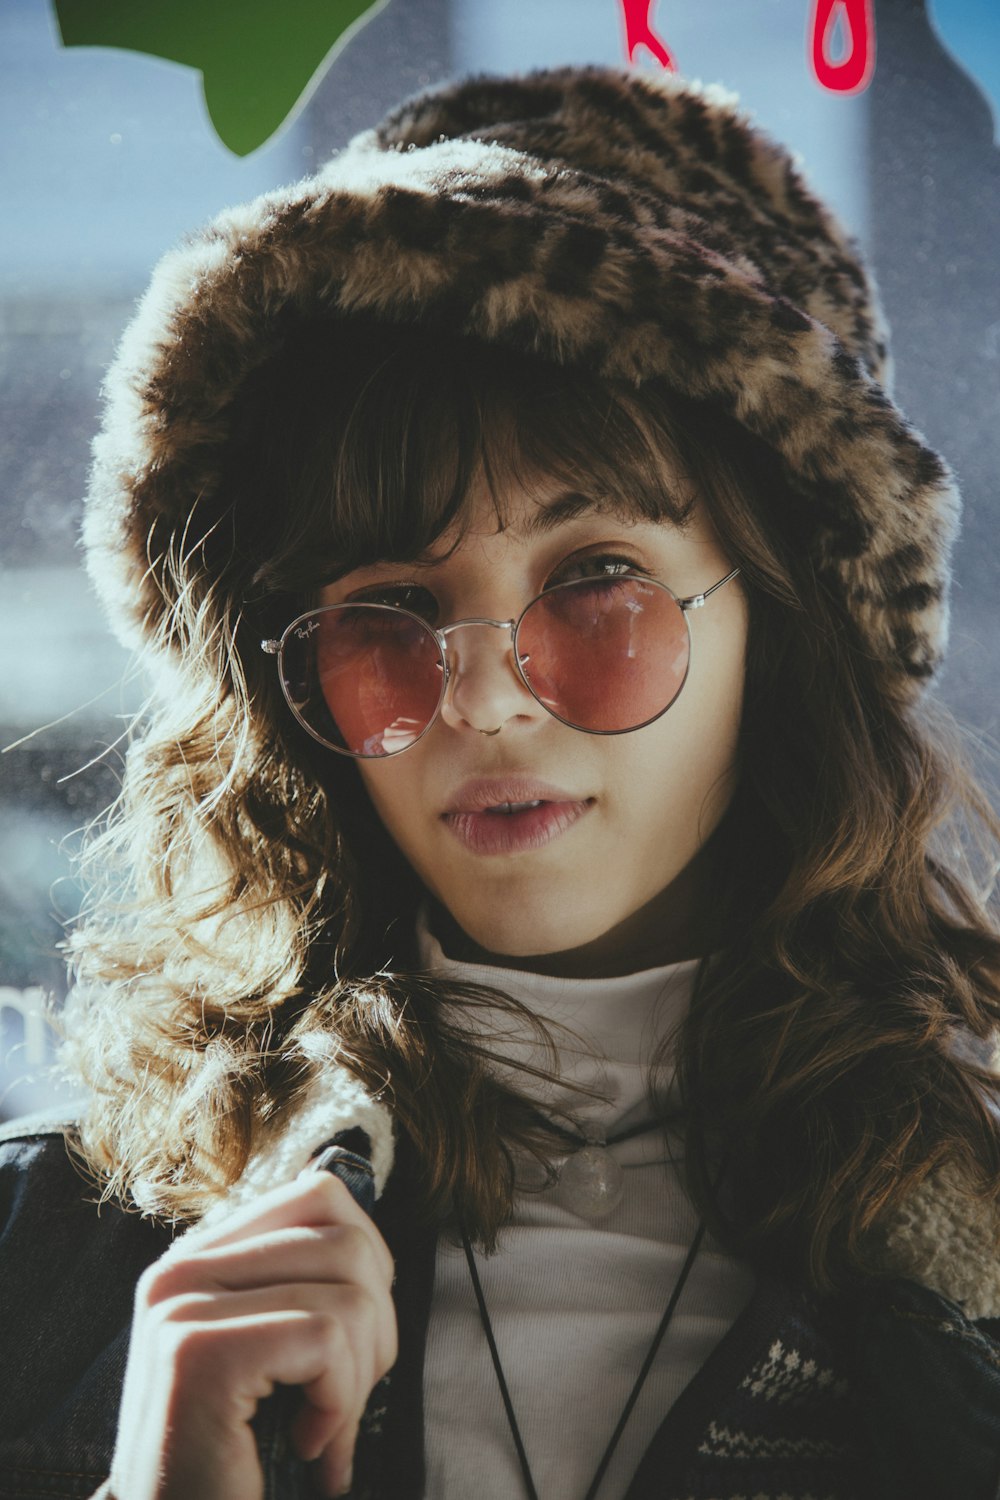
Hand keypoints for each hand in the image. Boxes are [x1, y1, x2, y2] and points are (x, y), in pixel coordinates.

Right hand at [108, 1167, 396, 1499]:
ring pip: (349, 1291)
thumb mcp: (271, 1356)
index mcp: (198, 1259)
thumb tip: (370, 1244)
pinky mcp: (200, 1353)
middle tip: (340, 1403)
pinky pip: (328, 1338)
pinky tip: (306, 1446)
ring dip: (359, 1378)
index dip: (369, 1265)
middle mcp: (179, 1271)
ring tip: (321, 1428)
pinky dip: (340, 1403)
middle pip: (347, 1241)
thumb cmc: (237, 1463)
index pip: (320, 1196)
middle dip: (376, 1332)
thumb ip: (300, 1287)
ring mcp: (182, 1307)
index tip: (353, 1340)